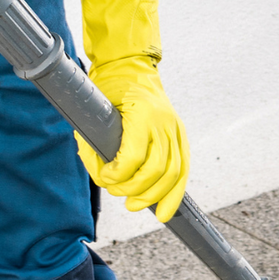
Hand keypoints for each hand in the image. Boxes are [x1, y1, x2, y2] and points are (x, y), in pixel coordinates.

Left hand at [74, 0, 189, 220]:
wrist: (132, 69)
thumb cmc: (110, 90)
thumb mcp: (95, 112)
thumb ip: (95, 144)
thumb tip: (101, 174)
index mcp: (142, 114)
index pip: (133, 158)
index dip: (117, 175)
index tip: (105, 178)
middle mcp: (164, 123)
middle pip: (156, 171)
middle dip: (134, 189)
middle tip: (118, 193)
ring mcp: (176, 130)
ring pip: (173, 175)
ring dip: (154, 196)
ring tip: (135, 204)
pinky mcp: (181, 137)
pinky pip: (183, 170)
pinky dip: (174, 194)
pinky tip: (165, 210)